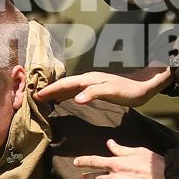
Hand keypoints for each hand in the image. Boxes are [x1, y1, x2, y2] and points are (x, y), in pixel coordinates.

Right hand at [36, 65, 170, 108]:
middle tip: (34, 96)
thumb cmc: (130, 90)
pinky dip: (66, 94)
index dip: (51, 89)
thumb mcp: (113, 92)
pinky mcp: (96, 88)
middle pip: (64, 84)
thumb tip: (76, 98)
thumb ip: (95, 93)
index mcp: (90, 79)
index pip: (66, 84)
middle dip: (49, 89)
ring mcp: (92, 83)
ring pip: (69, 87)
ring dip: (56, 92)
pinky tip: (63, 99)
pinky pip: (76, 90)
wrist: (144, 86)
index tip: (37, 95)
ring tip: (44, 98)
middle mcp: (88, 79)